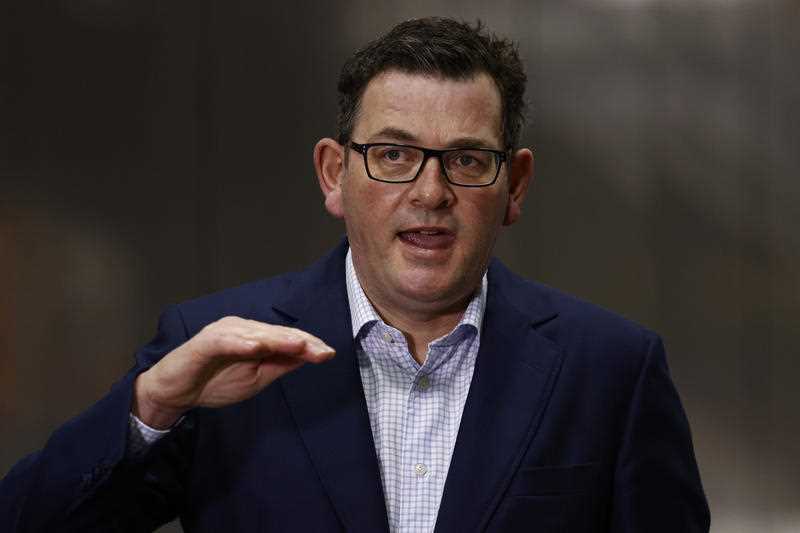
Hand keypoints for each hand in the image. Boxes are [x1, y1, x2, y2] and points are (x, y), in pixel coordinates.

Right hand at [133, 316, 334, 428]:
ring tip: (299, 345)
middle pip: (276, 332)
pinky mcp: (204, 342)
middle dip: (300, 341)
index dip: (309, 345)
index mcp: (254, 335)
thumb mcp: (256, 377)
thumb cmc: (214, 381)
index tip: (329, 354)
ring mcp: (222, 333)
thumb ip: (279, 365)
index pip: (286, 338)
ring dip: (278, 339)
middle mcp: (241, 328)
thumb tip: (307, 356)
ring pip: (255, 333)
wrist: (175, 392)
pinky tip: (257, 347)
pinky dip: (241, 343)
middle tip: (322, 351)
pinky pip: (225, 341)